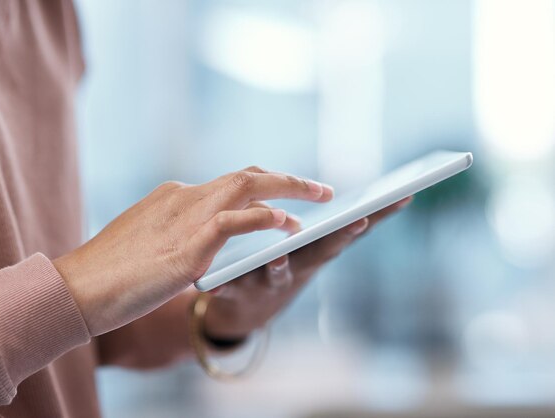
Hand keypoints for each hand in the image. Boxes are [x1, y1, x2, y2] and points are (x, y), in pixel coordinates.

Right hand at [53, 167, 332, 335]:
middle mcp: (183, 198)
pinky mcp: (186, 246)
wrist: (76, 288)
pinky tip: (288, 224)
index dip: (264, 186)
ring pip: (247, 186)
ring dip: (289, 187)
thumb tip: (199, 237)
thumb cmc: (110, 272)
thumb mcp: (149, 242)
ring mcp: (185, 218)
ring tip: (321, 197)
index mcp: (174, 197)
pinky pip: (235, 220)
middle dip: (288, 178)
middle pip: (246, 175)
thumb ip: (177, 233)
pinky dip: (265, 218)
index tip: (287, 193)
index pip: (229, 183)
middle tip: (320, 189)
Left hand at [203, 197, 411, 339]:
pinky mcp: (238, 293)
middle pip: (324, 252)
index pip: (348, 231)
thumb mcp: (311, 249)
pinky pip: (230, 288)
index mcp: (314, 252)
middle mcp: (299, 268)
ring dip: (281, 265)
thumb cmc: (284, 269)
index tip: (400, 196)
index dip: (374, 216)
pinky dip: (223, 286)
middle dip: (342, 235)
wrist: (246, 311)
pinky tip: (213, 284)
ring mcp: (270, 283)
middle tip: (359, 218)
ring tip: (280, 254)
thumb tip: (386, 199)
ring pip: (277, 273)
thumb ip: (334, 227)